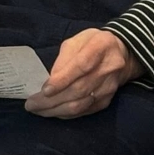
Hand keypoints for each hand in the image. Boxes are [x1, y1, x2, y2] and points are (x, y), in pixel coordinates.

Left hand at [25, 28, 142, 118]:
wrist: (121, 53)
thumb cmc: (93, 43)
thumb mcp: (78, 40)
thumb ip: (64, 57)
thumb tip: (51, 80)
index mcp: (101, 46)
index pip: (82, 66)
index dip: (62, 80)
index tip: (44, 90)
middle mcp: (109, 67)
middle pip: (79, 89)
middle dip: (52, 100)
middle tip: (32, 104)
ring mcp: (109, 86)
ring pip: (81, 104)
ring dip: (56, 110)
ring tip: (38, 110)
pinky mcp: (107, 100)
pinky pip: (84, 111)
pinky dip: (66, 114)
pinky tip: (53, 112)